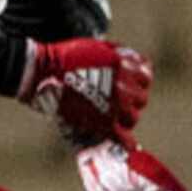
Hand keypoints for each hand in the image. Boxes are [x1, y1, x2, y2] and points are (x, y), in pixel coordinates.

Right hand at [17, 37, 151, 144]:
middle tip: (120, 102)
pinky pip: (123, 136)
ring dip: (126, 117)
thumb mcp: (97, 47)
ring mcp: (115, 105)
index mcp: (123, 65)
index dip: (139, 81)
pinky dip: (125, 141)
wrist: (45, 73)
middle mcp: (123, 85)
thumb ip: (117, 54)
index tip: (132, 85)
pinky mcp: (103, 122)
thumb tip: (129, 59)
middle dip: (132, 100)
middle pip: (141, 98)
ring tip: (115, 118)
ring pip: (133, 117)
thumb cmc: (65, 57)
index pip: (146, 77)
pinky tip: (126, 143)